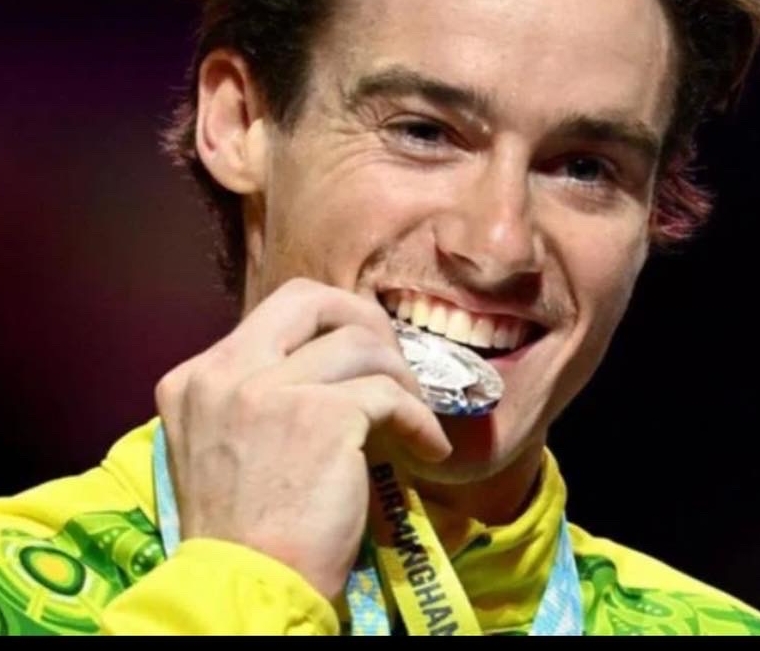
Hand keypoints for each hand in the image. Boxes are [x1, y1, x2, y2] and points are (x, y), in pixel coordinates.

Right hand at [154, 278, 451, 599]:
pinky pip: (390, 395)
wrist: (245, 592)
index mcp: (198, 377)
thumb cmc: (244, 532)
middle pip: (311, 299)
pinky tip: (428, 447)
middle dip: (364, 318)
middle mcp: (226, 373)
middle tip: (392, 358)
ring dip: (401, 377)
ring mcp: (271, 390)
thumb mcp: (225, 444)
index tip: (361, 349)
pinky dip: (419, 419)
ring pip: (360, 346)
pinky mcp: (322, 416)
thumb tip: (331, 361)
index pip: (277, 312)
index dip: (330, 321)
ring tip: (414, 414)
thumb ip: (260, 393)